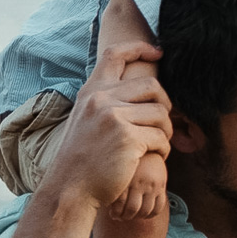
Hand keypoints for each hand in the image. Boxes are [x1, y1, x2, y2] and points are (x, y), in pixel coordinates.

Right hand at [45, 43, 171, 210]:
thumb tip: (140, 89)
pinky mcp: (128, 138)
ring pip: (161, 113)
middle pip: (152, 85)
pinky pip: (161, 137)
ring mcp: (114, 117)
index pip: (116, 54)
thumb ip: (107, 102)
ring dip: (166, 131)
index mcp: (91, 92)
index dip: (140, 47)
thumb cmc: (84, 159)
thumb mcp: (87, 120)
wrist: (70, 189)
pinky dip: (163, 149)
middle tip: (162, 123)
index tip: (158, 52)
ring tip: (156, 145)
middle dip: (165, 104)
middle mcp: (101, 99)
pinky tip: (152, 158)